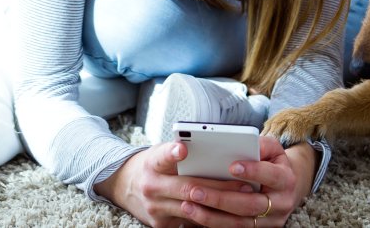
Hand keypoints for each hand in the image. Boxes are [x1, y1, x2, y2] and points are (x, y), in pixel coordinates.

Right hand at [94, 141, 254, 227]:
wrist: (125, 186)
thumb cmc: (153, 165)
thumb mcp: (160, 153)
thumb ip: (181, 153)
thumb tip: (215, 153)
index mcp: (152, 164)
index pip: (161, 156)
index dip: (171, 153)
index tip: (182, 148)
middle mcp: (152, 187)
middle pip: (188, 188)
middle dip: (219, 188)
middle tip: (244, 184)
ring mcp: (155, 209)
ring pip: (193, 209)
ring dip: (220, 206)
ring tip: (244, 199)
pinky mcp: (161, 225)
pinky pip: (191, 222)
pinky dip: (211, 217)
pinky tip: (230, 213)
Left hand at [177, 136, 316, 226]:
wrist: (285, 188)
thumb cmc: (272, 163)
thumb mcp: (272, 149)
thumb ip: (260, 144)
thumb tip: (241, 142)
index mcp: (286, 180)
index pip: (271, 176)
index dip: (253, 171)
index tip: (232, 166)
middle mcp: (281, 204)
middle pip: (249, 205)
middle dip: (220, 199)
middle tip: (194, 190)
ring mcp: (270, 221)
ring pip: (239, 222)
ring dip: (211, 216)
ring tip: (188, 205)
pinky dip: (213, 223)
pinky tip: (196, 215)